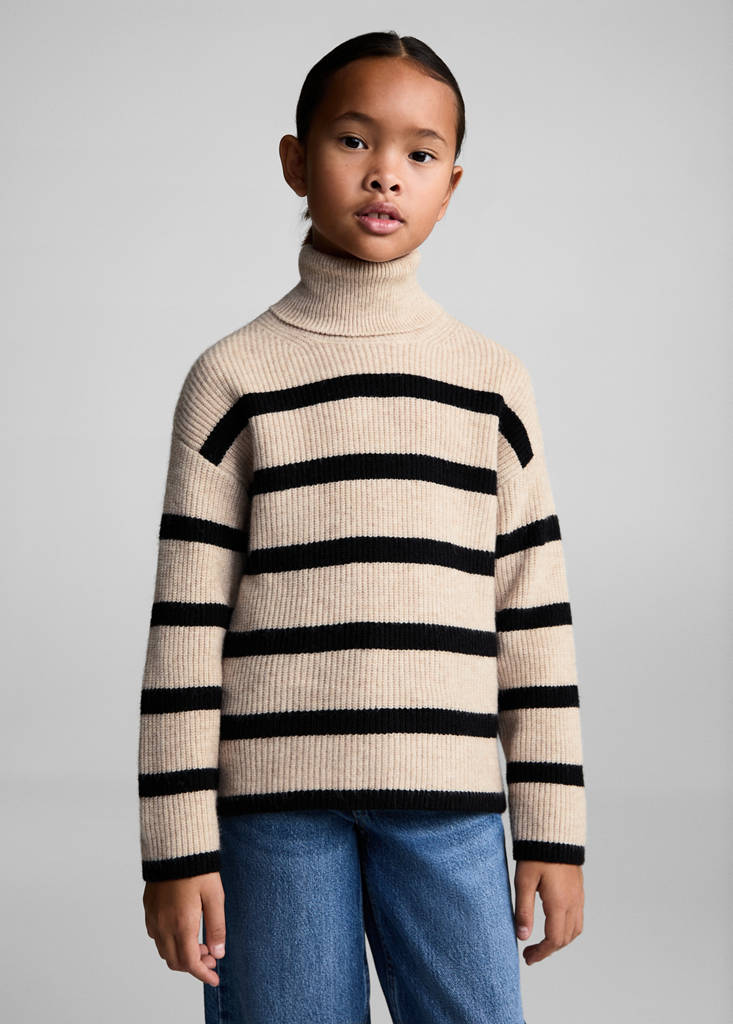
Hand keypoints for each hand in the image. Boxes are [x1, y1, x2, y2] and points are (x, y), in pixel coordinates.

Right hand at [143, 872, 226, 986]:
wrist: (175, 846)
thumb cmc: (197, 869)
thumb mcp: (215, 897)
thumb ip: (216, 927)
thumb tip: (218, 953)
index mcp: (181, 924)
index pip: (190, 962)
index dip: (203, 974)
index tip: (215, 979)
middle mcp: (163, 925)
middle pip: (175, 961)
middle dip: (194, 965)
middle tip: (211, 956)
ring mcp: (153, 918)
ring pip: (164, 951)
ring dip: (182, 954)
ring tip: (201, 942)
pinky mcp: (148, 909)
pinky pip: (156, 937)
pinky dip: (170, 943)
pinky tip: (184, 930)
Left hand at [512, 860, 583, 964]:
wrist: (554, 833)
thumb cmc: (536, 855)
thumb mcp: (523, 882)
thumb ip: (523, 910)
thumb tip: (522, 937)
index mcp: (559, 904)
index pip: (554, 940)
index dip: (541, 953)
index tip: (527, 958)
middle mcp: (573, 903)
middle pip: (565, 938)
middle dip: (548, 950)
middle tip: (530, 953)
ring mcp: (578, 896)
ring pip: (575, 930)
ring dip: (560, 941)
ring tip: (542, 942)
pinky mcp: (579, 889)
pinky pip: (578, 917)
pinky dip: (567, 928)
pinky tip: (553, 923)